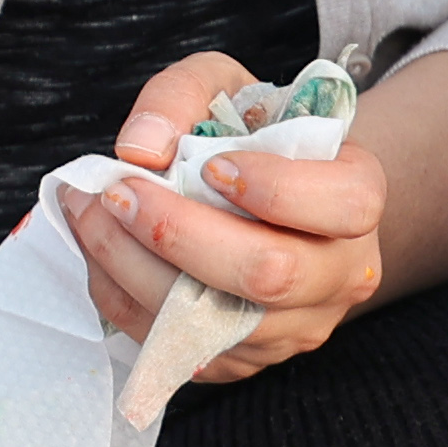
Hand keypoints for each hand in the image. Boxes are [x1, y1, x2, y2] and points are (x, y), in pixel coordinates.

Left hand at [56, 51, 384, 384]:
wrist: (263, 196)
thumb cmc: (249, 134)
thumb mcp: (223, 85)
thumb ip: (181, 95)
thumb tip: (140, 148)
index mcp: (357, 197)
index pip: (343, 205)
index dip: (274, 189)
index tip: (210, 165)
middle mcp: (339, 274)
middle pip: (271, 275)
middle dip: (180, 233)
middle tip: (120, 191)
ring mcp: (293, 329)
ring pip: (216, 323)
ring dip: (133, 268)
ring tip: (90, 213)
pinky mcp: (241, 361)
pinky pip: (175, 348)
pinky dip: (122, 299)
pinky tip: (100, 253)